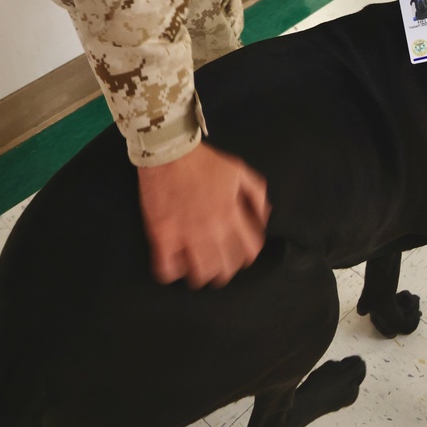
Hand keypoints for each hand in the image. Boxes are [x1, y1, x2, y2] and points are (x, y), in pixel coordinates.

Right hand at [137, 142, 270, 288]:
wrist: (169, 151)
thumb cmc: (204, 161)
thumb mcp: (239, 170)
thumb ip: (256, 194)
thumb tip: (264, 217)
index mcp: (232, 213)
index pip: (250, 250)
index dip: (249, 256)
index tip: (243, 255)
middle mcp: (211, 228)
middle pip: (225, 268)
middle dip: (226, 270)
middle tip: (220, 265)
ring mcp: (185, 234)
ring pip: (199, 274)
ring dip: (201, 275)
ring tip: (198, 269)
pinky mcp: (161, 236)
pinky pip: (166, 270)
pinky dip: (172, 272)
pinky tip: (175, 264)